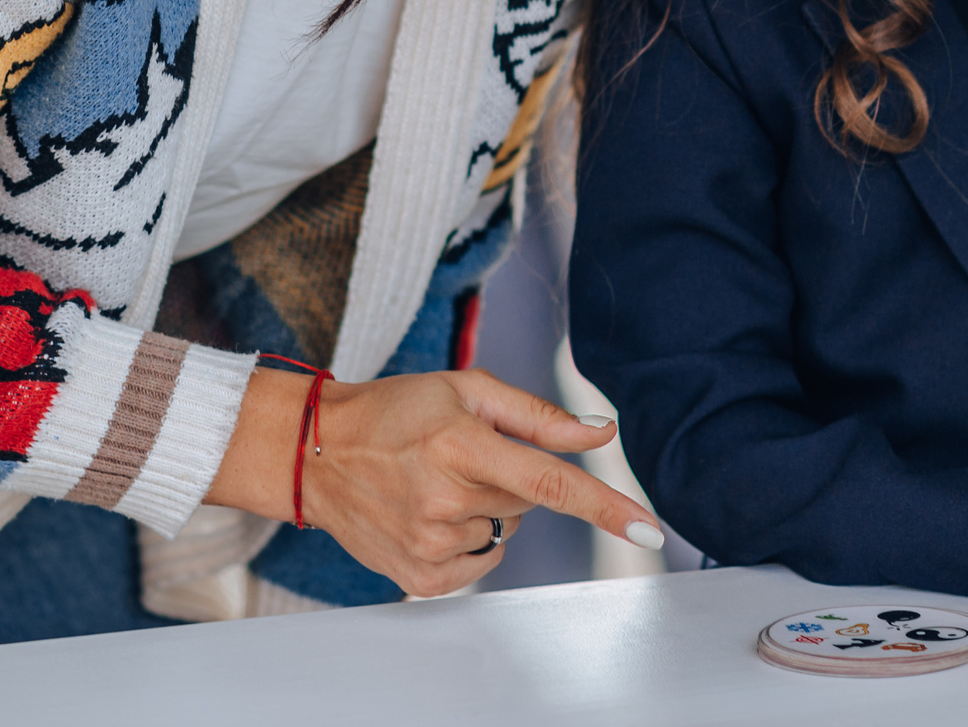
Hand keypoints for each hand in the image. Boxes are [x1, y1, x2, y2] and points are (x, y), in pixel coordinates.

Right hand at [208, 368, 660, 597]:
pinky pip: (481, 562)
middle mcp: (447, 500)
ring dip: (488, 509)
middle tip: (463, 454)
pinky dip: (470, 539)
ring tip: (438, 481)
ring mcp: (431, 545)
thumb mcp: (466, 390)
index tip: (651, 530)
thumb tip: (602, 431)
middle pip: (529, 503)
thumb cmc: (397, 411)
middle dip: (510, 477)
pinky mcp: (421, 577)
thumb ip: (540, 415)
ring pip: (506, 532)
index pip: (551, 481)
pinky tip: (431, 512)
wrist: (317, 453)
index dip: (605, 506)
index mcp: (462, 445)